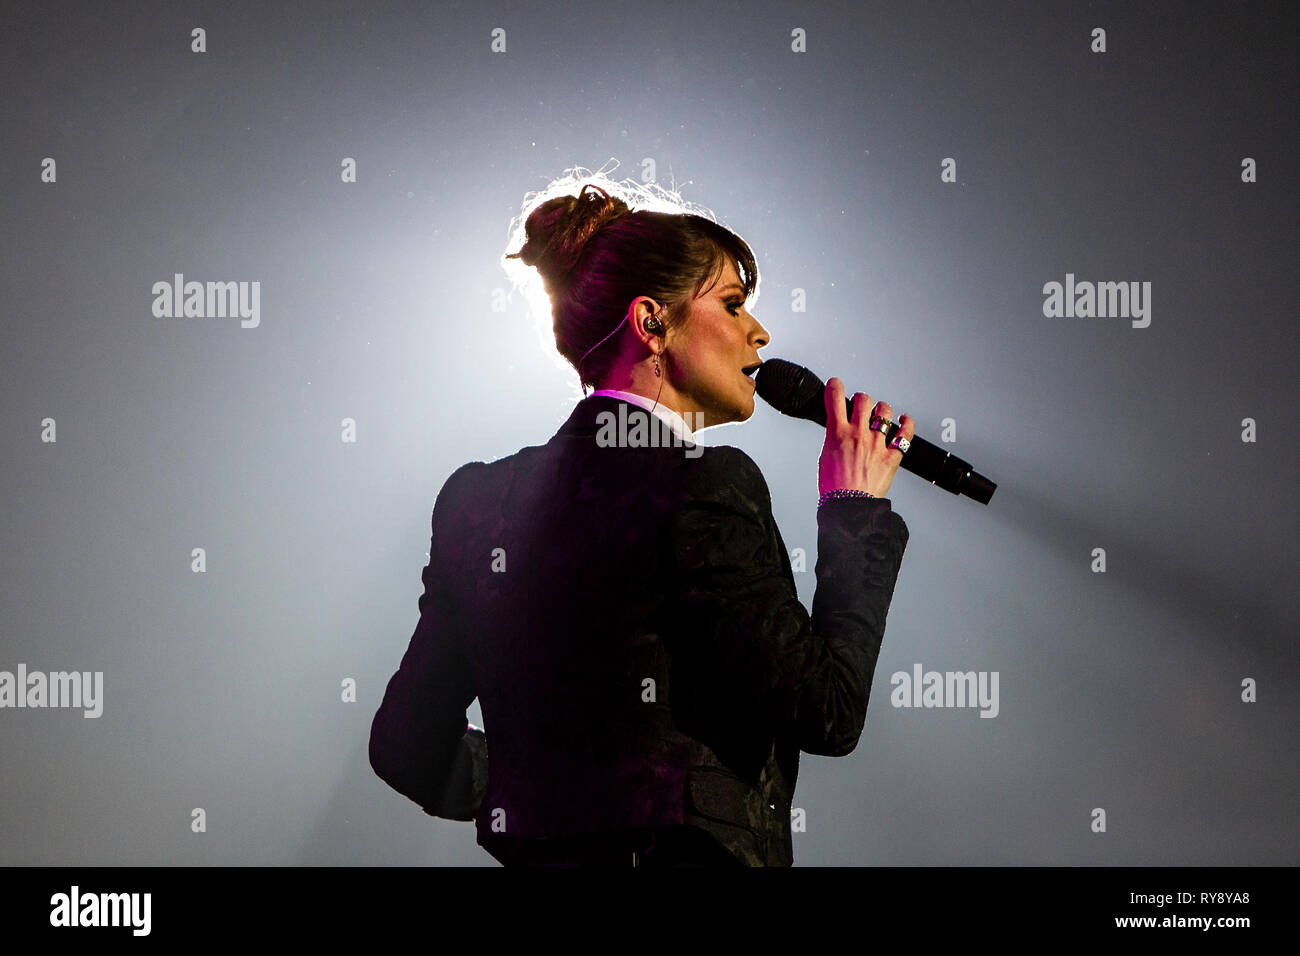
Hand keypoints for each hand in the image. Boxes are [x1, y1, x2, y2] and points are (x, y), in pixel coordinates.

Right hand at [817, 377, 914, 498]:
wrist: (848, 507)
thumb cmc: (834, 488)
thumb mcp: (824, 458)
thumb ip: (834, 440)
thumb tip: (838, 432)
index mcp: (838, 434)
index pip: (835, 398)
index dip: (835, 387)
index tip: (836, 384)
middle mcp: (858, 434)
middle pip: (864, 400)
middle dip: (862, 398)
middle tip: (861, 402)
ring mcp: (877, 444)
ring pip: (884, 412)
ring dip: (882, 409)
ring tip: (881, 412)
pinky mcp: (891, 456)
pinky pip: (905, 435)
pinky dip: (907, 424)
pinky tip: (905, 420)